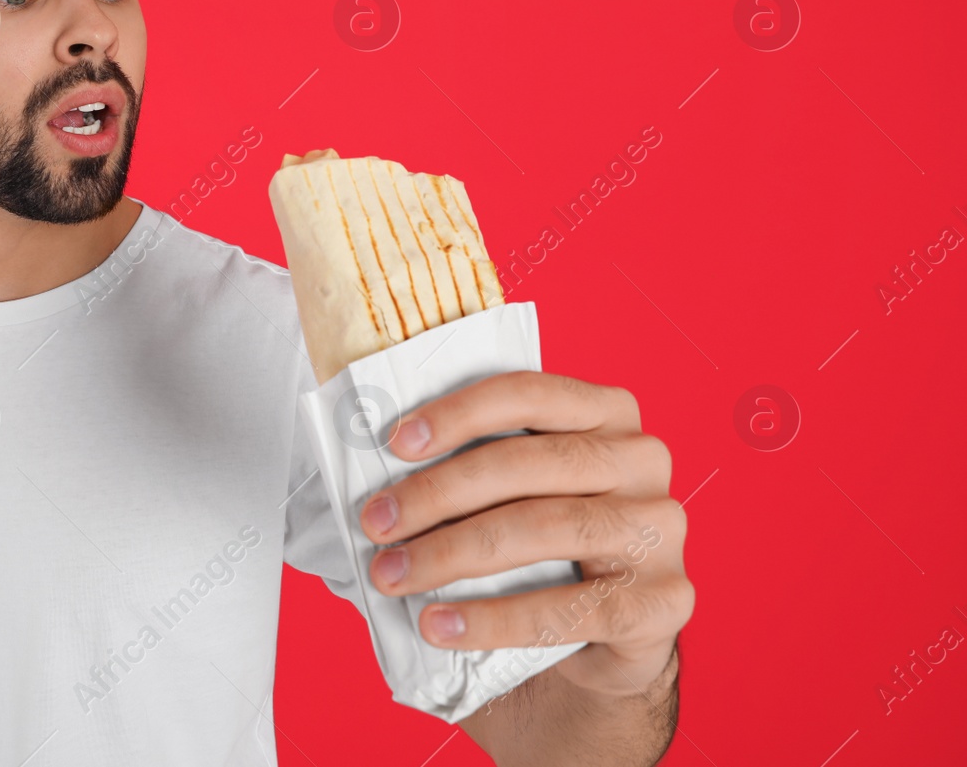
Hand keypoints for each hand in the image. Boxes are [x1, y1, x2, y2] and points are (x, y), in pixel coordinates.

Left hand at [357, 370, 693, 698]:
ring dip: (454, 553)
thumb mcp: (509, 496)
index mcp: (606, 413)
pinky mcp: (665, 603)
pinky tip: (439, 625)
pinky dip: (493, 619)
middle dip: (439, 493)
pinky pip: (570, 609)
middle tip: (376, 523)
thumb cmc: (540, 551)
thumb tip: (370, 469)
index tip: (395, 443)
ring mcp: (661, 531)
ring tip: (393, 575)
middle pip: (529, 465)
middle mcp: (643, 461)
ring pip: (545, 529)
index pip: (528, 393)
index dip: (458, 413)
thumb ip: (467, 470)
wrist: (601, 641)